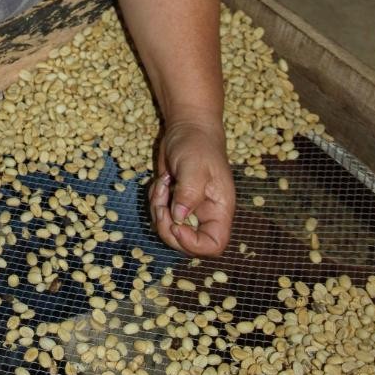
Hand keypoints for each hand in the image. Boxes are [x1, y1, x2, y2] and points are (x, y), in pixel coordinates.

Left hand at [148, 120, 234, 255]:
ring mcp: (188, 210)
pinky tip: (161, 182)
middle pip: (185, 243)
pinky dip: (154, 201)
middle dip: (166, 226)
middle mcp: (205, 214)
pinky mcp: (174, 202)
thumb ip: (188, 193)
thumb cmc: (197, 145)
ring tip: (163, 184)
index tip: (176, 225)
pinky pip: (159, 214)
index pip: (213, 245)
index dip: (193, 244)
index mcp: (219, 210)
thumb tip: (179, 218)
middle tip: (161, 203)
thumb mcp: (194, 167)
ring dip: (158, 210)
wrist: (188, 129)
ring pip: (167, 228)